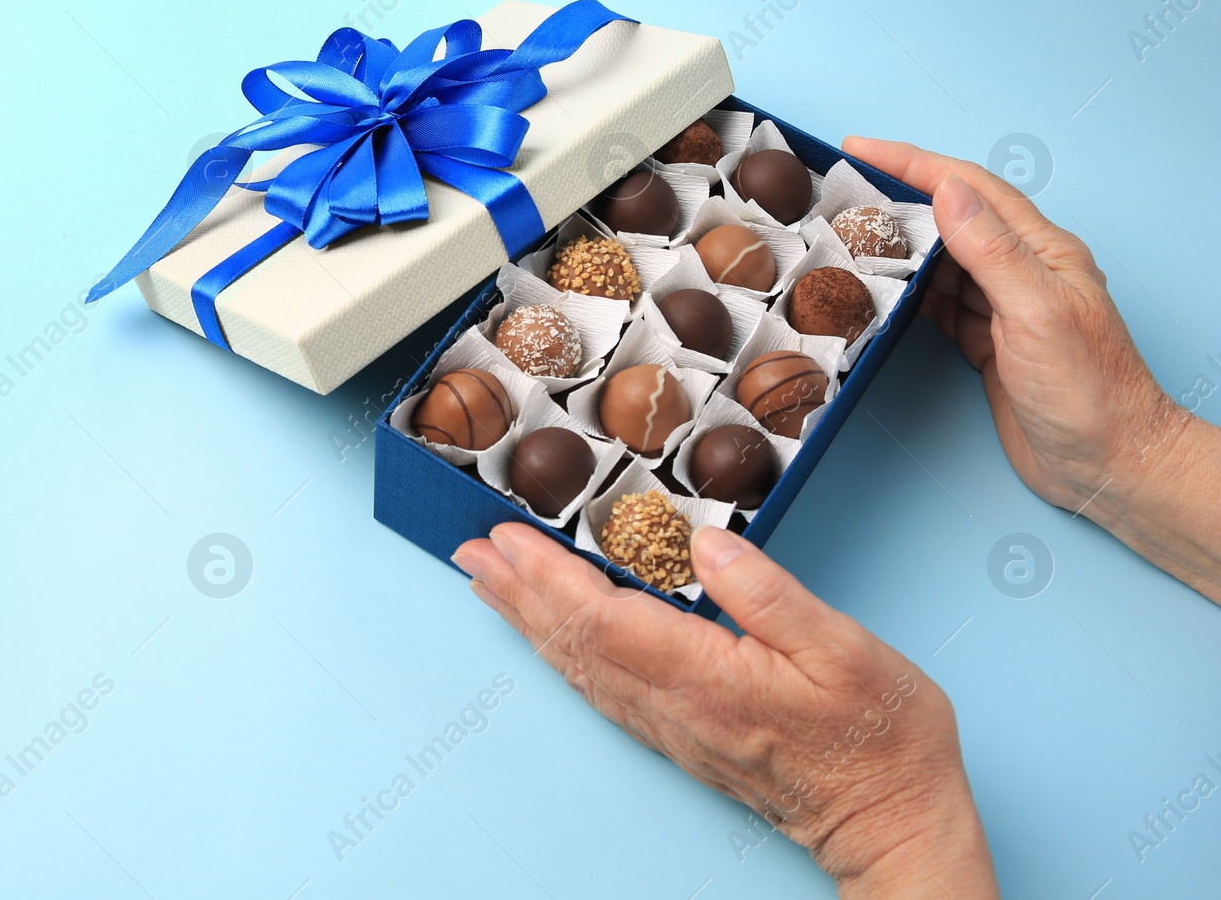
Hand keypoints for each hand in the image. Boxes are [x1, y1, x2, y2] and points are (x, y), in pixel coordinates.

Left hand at [453, 523, 997, 898]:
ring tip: (493, 584)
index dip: (546, 576)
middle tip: (471, 551)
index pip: (602, 619)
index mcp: (707, 678)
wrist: (890, 821)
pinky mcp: (682, 734)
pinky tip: (552, 636)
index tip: (505, 539)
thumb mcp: (846, 651)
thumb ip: (770, 595)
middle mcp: (675, 706)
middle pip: (574, 642)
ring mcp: (673, 726)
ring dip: (530, 621)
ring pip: (581, 667)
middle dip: (517, 593)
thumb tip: (705, 543)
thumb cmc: (881, 738)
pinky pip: (603, 687)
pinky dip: (564, 652)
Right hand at [843, 137, 1220, 601]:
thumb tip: (948, 190)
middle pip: (950, 218)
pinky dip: (907, 295)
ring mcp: (1005, 308)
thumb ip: (992, 250)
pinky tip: (884, 294)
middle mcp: (1022, 271)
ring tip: (851, 240)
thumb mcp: (1037, 313)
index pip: (969, 188)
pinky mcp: (989, 344)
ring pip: (940, 262)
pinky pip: (939, 306)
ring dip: (897, 249)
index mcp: (1041, 250)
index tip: (861, 149)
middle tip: (844, 192)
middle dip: (897, 199)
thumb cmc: (1090, 393)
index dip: (912, 163)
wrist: (1109, 463)